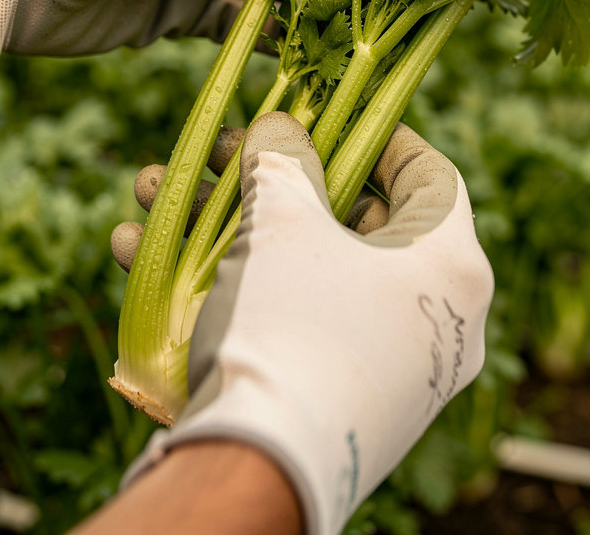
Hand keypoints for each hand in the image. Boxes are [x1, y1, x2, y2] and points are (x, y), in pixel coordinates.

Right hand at [116, 113, 493, 534]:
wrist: (254, 473)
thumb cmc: (289, 327)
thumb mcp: (282, 223)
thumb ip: (283, 161)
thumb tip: (280, 129)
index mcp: (450, 267)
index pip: (430, 175)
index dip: (376, 134)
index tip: (329, 115)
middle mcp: (433, 319)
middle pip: (351, 218)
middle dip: (272, 177)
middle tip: (224, 153)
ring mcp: (387, 364)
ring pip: (304, 267)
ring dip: (225, 224)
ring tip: (156, 190)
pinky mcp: (336, 397)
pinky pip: (287, 316)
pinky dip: (227, 283)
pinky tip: (139, 251)